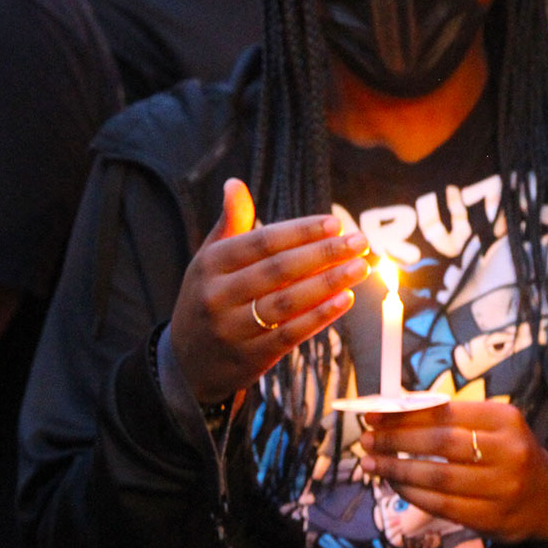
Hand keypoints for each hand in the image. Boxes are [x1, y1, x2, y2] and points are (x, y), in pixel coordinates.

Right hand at [168, 179, 367, 404]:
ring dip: (329, 284)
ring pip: (287, 303)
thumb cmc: (208, 299)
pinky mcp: (250, 358)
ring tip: (361, 267)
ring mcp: (232, 329)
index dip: (300, 232)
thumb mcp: (209, 261)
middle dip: (324, 253)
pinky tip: (345, 299)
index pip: (262, 242)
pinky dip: (319, 317)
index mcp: (210, 264)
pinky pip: (289, 335)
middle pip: (278, 270)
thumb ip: (230, 224)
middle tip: (360, 242)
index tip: (335, 223)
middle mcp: (218, 295)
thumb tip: (234, 183)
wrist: (186, 363)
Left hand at [360, 400, 547, 545]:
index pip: (446, 413)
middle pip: (440, 443)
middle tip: (367, 440)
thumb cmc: (509, 455)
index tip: (374, 414)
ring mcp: (501, 487)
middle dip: (396, 440)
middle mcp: (508, 451)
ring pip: (437, 477)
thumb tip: (394, 411)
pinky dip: (412, 494)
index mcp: (506, 419)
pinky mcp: (491, 517)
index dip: (406, 414)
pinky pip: (441, 505)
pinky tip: (395, 485)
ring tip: (371, 464)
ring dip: (397, 470)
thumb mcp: (493, 427)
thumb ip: (451, 418)